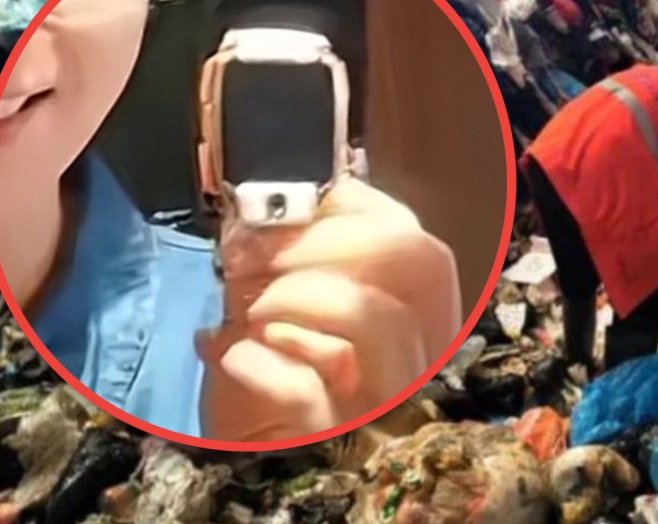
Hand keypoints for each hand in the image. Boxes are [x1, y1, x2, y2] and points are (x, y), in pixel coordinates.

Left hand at [195, 176, 461, 441]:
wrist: (253, 451)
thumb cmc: (276, 368)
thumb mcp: (294, 299)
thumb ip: (300, 253)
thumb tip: (275, 207)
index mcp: (416, 312)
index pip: (420, 241)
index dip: (358, 209)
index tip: (297, 206)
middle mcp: (418, 351)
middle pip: (422, 262)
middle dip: (333, 238)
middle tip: (266, 249)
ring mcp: (382, 395)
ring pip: (381, 317)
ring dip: (301, 292)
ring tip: (253, 307)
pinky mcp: (332, 435)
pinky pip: (304, 387)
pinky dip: (257, 359)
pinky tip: (235, 355)